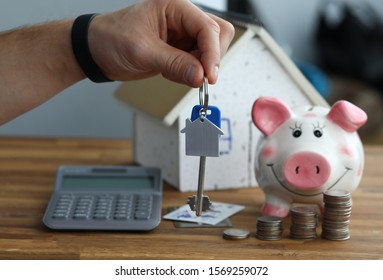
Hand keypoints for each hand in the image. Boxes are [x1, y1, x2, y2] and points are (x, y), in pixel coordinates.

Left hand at [88, 0, 234, 86]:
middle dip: (211, 58)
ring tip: (177, 72)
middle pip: (217, 35)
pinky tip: (173, 73)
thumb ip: (174, 64)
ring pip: (211, 50)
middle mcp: (182, 19)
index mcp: (175, 7)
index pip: (207, 27)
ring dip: (201, 67)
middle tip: (199, 77)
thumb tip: (200, 76)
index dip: (212, 52)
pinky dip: (192, 73)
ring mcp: (183, 35)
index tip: (209, 75)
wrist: (97, 50)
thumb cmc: (111, 38)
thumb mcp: (142, 51)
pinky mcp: (180, 51)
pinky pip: (198, 63)